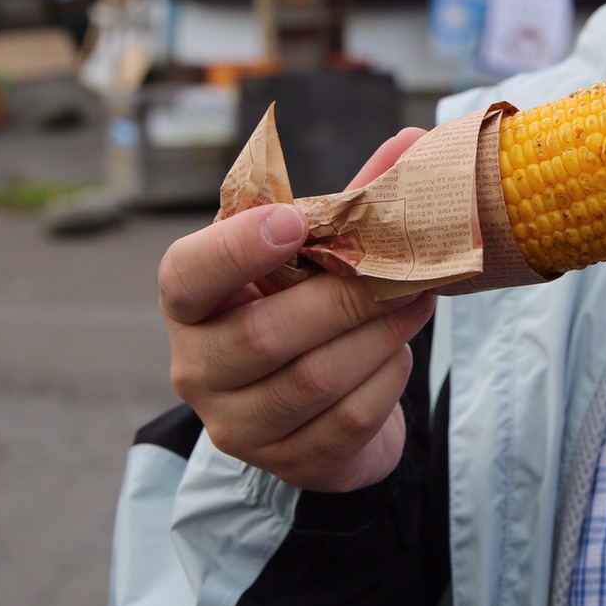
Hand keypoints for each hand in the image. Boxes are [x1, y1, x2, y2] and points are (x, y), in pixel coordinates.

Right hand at [157, 127, 436, 492]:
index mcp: (192, 302)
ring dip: (380, 333)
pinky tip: (399, 351)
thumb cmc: (303, 305)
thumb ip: (352, 201)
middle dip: (348, 296)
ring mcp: (237, 425)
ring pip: (316, 378)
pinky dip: (387, 378)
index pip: (187, 276)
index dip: (236, 250)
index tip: (295, 221)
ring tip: (419, 299)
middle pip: (267, 334)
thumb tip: (414, 141)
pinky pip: (348, 419)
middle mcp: (197, 367)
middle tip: (405, 269)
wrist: (316, 408)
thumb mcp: (314, 253)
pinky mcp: (287, 463)